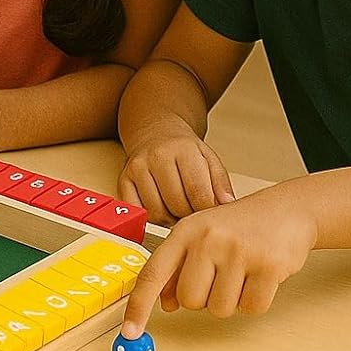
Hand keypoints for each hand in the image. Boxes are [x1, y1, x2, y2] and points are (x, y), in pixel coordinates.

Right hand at [119, 117, 234, 225]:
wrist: (155, 131)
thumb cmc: (184, 149)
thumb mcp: (209, 158)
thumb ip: (220, 182)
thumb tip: (227, 204)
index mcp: (183, 150)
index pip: (198, 192)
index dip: (206, 210)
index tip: (209, 213)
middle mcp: (158, 156)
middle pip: (177, 204)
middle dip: (189, 215)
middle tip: (193, 211)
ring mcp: (138, 168)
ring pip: (157, 211)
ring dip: (170, 219)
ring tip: (178, 210)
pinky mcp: (124, 179)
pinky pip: (138, 211)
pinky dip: (151, 217)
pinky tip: (160, 208)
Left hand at [120, 193, 315, 337]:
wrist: (287, 210)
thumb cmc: (240, 226)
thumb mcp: (202, 237)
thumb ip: (180, 268)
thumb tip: (165, 303)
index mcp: (186, 231)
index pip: (153, 273)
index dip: (139, 305)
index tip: (130, 331)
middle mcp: (208, 239)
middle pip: (190, 300)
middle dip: (205, 298)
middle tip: (221, 275)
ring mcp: (238, 251)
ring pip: (220, 309)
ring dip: (231, 300)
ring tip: (242, 273)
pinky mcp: (268, 266)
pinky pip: (251, 308)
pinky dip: (256, 300)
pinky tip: (260, 276)